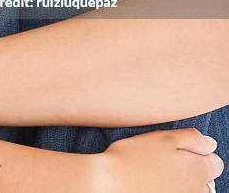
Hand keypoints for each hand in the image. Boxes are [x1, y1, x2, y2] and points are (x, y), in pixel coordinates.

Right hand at [94, 127, 222, 191]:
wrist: (109, 183)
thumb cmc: (134, 157)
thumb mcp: (164, 137)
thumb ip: (193, 138)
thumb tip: (211, 144)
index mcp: (197, 170)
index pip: (216, 163)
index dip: (200, 154)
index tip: (183, 150)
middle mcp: (195, 191)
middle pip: (206, 182)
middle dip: (194, 172)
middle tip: (169, 163)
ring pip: (193, 192)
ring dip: (184, 184)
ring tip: (161, 176)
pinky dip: (171, 190)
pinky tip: (155, 185)